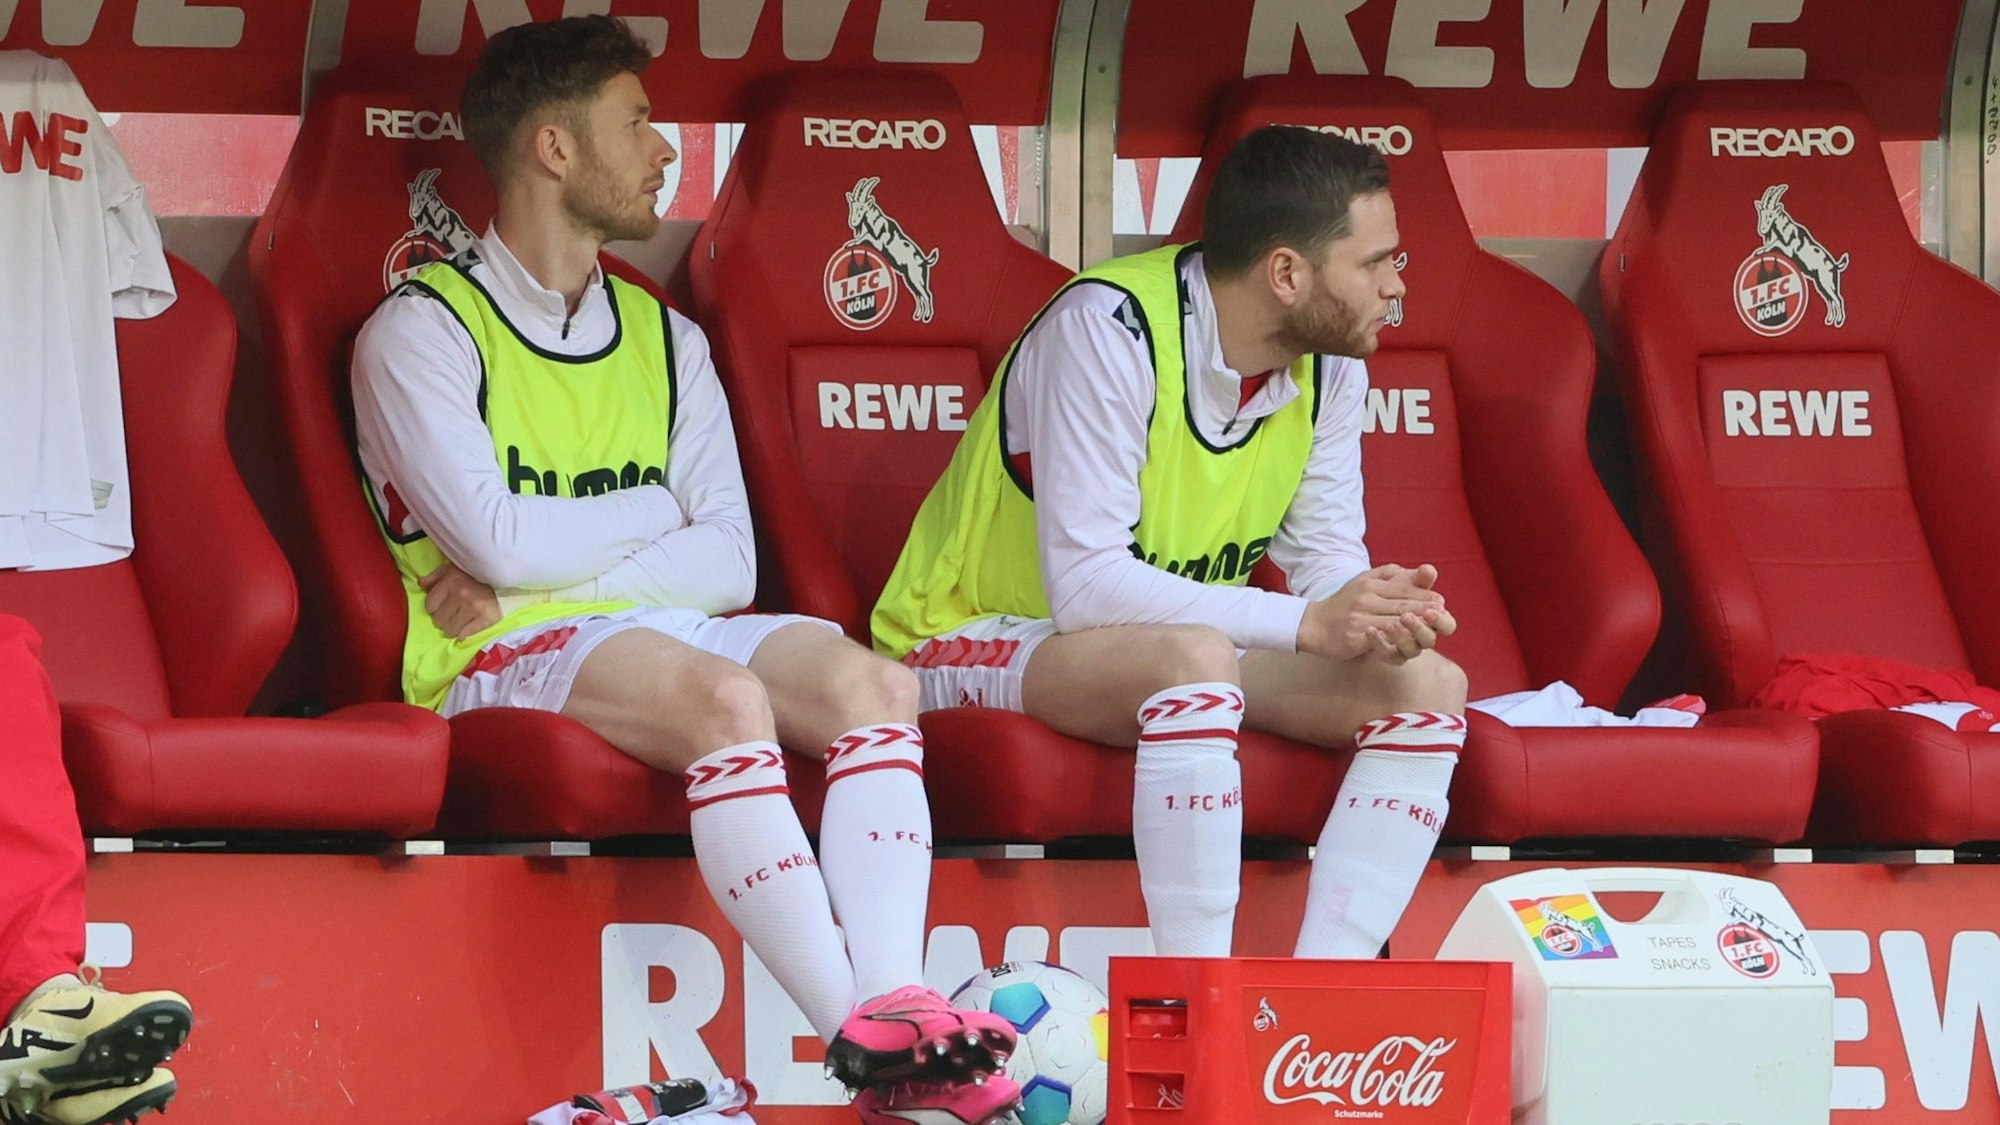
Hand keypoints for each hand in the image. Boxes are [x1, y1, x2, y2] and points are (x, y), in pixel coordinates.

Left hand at [420, 562, 502, 639]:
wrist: (502, 582)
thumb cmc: (473, 576)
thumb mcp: (451, 570)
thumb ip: (434, 577)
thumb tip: (420, 583)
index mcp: (451, 581)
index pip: (430, 606)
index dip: (435, 607)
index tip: (442, 605)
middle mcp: (461, 595)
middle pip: (439, 620)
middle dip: (443, 618)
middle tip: (452, 613)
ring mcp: (474, 608)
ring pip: (450, 630)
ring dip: (453, 628)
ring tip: (459, 621)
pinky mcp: (486, 618)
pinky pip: (464, 634)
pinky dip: (464, 633)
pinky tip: (467, 627)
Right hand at [1298, 563, 1454, 661]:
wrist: (1314, 624)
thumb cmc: (1344, 604)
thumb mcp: (1365, 581)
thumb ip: (1392, 575)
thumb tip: (1422, 571)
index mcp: (1371, 584)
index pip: (1402, 587)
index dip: (1423, 594)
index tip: (1441, 601)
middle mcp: (1366, 598)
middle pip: (1402, 604)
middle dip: (1425, 609)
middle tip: (1442, 614)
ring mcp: (1360, 617)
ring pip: (1394, 621)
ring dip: (1415, 625)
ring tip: (1432, 628)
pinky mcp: (1355, 635)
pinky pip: (1380, 638)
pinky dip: (1396, 640)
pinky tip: (1409, 642)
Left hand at [1366, 563, 1457, 661]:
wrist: (1353, 616)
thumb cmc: (1383, 597)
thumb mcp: (1397, 583)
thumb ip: (1416, 579)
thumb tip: (1428, 570)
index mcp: (1432, 620)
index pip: (1447, 625)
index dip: (1441, 619)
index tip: (1434, 608)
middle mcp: (1421, 637)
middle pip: (1428, 638)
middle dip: (1418, 627)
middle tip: (1406, 616)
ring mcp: (1405, 649)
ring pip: (1411, 650)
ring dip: (1401, 636)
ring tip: (1390, 624)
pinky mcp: (1385, 655)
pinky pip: (1387, 655)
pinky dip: (1379, 643)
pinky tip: (1370, 631)